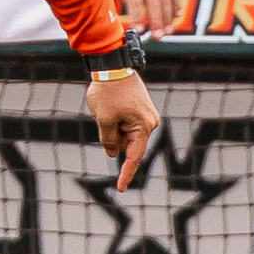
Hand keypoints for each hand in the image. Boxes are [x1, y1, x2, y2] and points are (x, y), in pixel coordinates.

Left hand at [87, 73, 159, 190]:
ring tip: (109, 108)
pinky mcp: (141, 109)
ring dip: (114, 128)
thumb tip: (113, 153)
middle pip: (128, 145)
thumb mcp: (103, 120)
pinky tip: (112, 106)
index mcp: (144, 126)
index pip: (134, 157)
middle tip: (106, 118)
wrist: (113, 65)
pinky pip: (127, 124)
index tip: (120, 188)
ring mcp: (147, 115)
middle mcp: (150, 122)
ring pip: (126, 134)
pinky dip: (116, 121)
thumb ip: (108, 141)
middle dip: (114, 139)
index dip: (125, 174)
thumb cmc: (108, 92)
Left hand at [98, 0, 178, 36]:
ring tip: (167, 32)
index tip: (138, 31)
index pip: (135, 0)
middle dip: (156, 20)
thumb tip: (106, 13)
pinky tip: (176, 15)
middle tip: (158, 37)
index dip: (138, 16)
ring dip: (167, 16)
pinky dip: (175, 2)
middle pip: (154, 0)